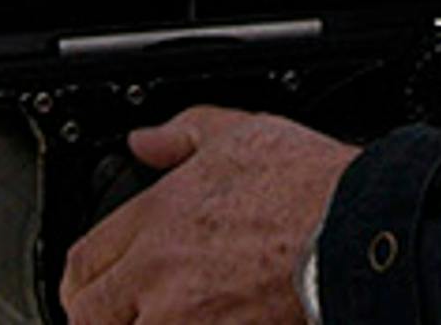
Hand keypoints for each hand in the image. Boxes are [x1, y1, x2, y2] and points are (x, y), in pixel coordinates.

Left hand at [60, 107, 355, 324]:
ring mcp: (186, 323)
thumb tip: (146, 140)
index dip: (81, 277)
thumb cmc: (311, 188)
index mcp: (158, 221)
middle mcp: (159, 277)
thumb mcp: (242, 134)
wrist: (359, 235)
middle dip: (95, 315)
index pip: (83, 261)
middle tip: (112, 313)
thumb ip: (183, 135)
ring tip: (161, 318)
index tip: (90, 284)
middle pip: (89, 314)